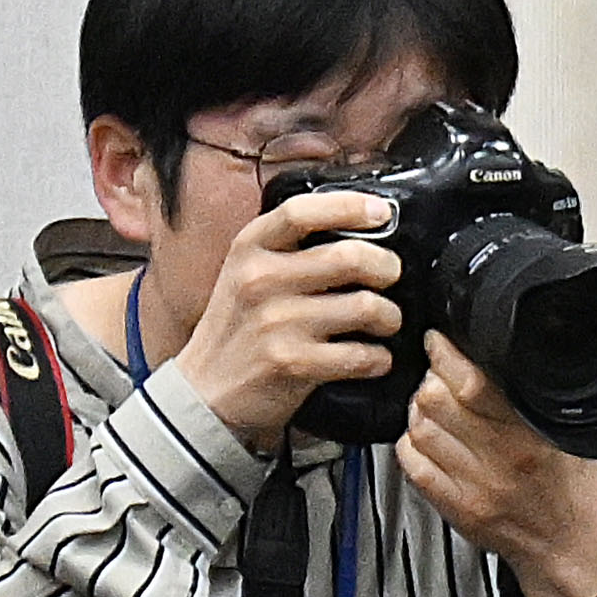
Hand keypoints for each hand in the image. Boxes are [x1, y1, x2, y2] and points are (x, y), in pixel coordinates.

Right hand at [171, 183, 410, 452]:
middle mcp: (261, 280)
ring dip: (389, 316)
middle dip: (386, 267)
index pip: (302, 212)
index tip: (380, 212)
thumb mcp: (246, 272)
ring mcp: (278, 323)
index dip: (349, 207)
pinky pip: (363, 355)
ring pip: (366, 306)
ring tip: (384, 322)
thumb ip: (288, 249)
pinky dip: (379, 358)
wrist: (206, 389)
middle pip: (350, 257)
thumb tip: (353, 229)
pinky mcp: (295, 363)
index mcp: (250, 249)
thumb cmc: (238, 328)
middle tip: (390, 277)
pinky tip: (373, 358)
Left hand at [400, 335, 596, 596]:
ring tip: (435, 410)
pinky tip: (429, 441)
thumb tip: (497, 354)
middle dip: (431, 380)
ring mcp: (476, 487)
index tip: (440, 344)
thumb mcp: (570, 434)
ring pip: (419, 429)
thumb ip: (535, 398)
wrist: (572, 548)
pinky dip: (412, 444)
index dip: (445, 355)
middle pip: (436, 401)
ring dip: (420, 412)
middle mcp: (502, 460)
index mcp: (532, 436)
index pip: (471, 382)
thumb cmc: (574, 491)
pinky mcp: (457, 509)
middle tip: (439, 378)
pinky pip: (413, 464)